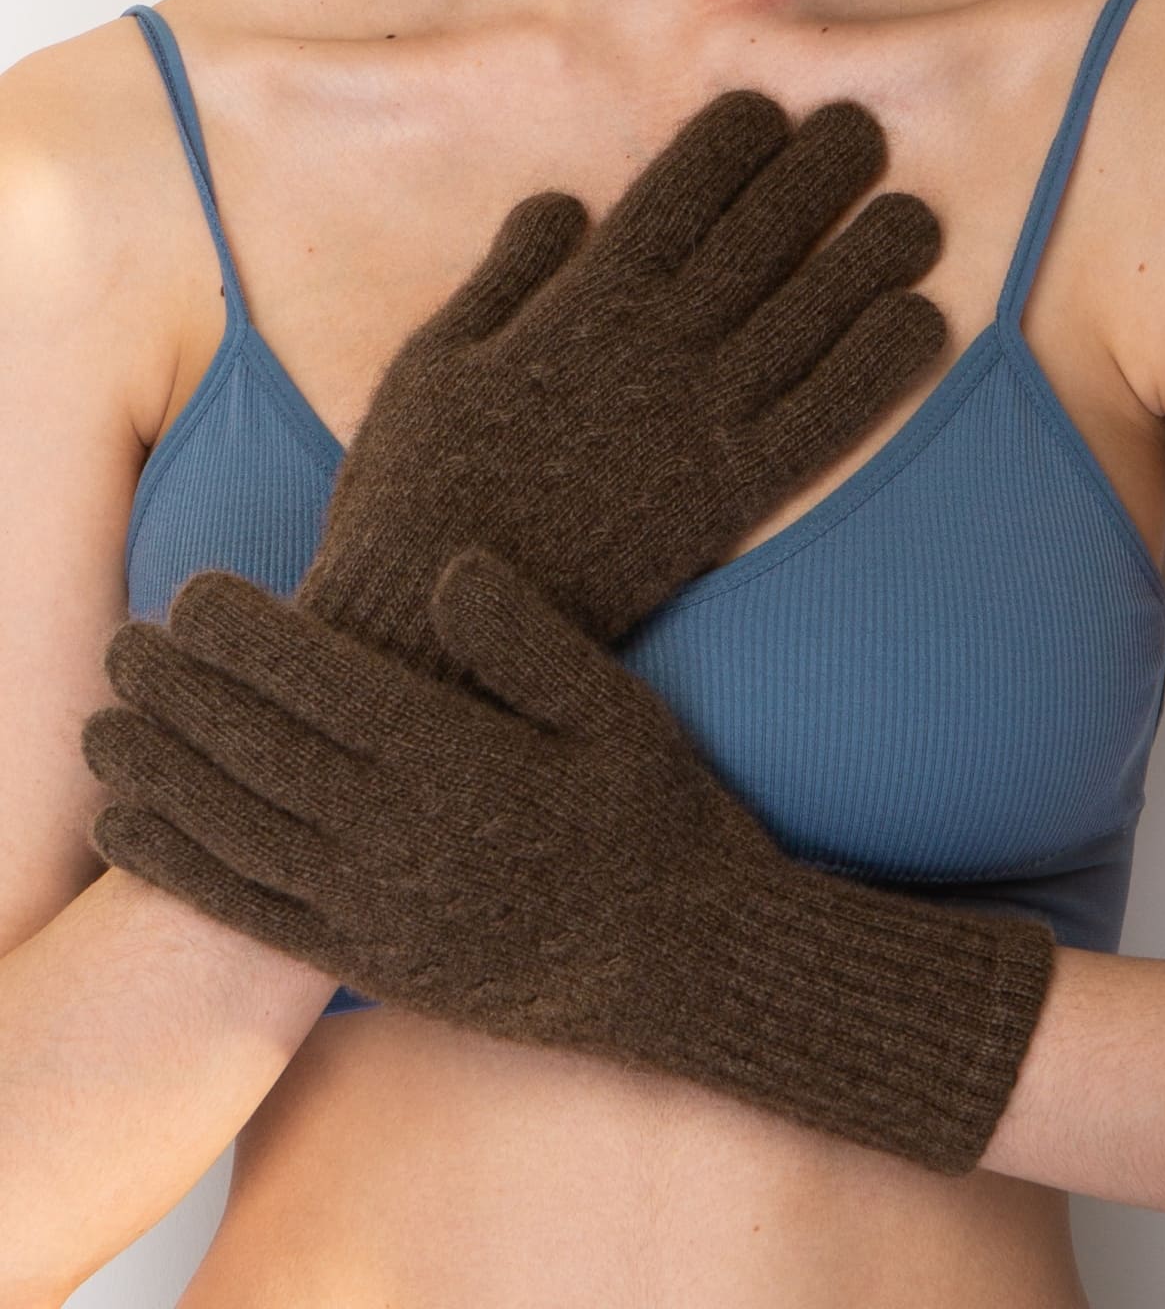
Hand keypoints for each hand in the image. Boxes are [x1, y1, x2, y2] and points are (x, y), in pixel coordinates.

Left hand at [86, 546, 1055, 1176]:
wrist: (690, 965)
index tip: (194, 591)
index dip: (246, 634)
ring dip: (158, 770)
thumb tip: (450, 569)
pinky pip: (251, 912)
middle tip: (126, 641)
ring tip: (103, 723)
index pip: (324, 681)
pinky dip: (178, 869)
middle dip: (179, 690)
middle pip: (259, 749)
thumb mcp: (622, 713)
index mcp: (463, 762)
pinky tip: (129, 829)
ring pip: (237, 829)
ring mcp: (381, 907)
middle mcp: (405, 836)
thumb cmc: (661, 821)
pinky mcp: (374, 961)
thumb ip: (532, 640)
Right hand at [288, 87, 944, 668]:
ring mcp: (700, 422)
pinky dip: (877, 368)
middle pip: (760, 236)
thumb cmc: (417, 487)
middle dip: (818, 171)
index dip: (731, 139)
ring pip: (810, 316)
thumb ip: (504, 276)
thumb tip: (567, 202)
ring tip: (917, 216)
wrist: (437, 623)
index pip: (677, 191)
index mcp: (583, 302)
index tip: (767, 109)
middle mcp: (657, 347)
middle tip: (864, 130)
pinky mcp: (728, 499)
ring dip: (871, 257)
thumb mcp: (430, 360)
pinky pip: (823, 420)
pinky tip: (921, 325)